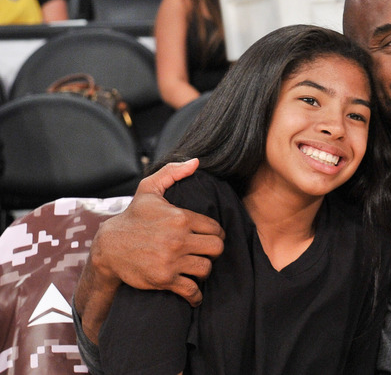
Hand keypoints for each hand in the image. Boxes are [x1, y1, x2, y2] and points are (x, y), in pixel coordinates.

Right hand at [90, 159, 224, 306]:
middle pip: (216, 248)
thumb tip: (196, 162)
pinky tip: (194, 294)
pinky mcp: (164, 279)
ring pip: (206, 269)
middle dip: (213, 251)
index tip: (209, 237)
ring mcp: (172, 260)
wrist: (108, 247)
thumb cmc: (132, 217)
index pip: (215, 228)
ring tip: (197, 268)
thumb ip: (172, 172)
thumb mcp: (149, 190)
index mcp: (180, 217)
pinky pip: (191, 290)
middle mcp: (178, 239)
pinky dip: (195, 295)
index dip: (215, 234)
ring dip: (204, 270)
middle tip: (205, 252)